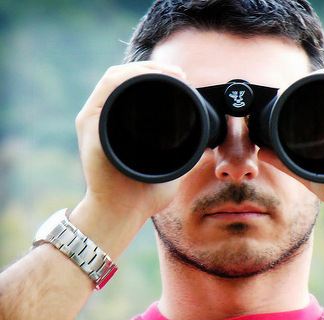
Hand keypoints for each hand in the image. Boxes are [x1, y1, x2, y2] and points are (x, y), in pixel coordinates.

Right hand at [74, 62, 185, 228]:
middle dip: (152, 68)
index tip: (181, 77)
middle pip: (123, 77)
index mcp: (118, 125)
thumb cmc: (144, 195)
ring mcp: (93, 121)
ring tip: (169, 73)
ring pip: (114, 78)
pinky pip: (106, 90)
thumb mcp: (168, 167)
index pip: (132, 86)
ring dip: (142, 69)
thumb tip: (202, 144)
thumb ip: (180, 154)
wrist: (122, 213)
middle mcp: (102, 118)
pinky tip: (146, 77)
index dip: (155, 74)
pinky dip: (126, 78)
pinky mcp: (89, 126)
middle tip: (178, 73)